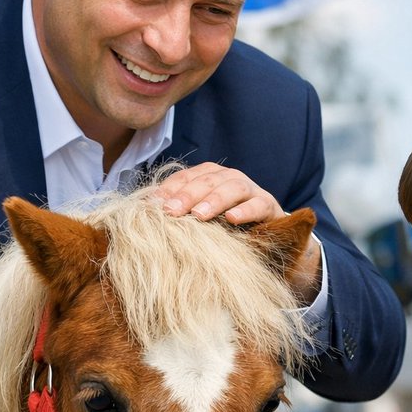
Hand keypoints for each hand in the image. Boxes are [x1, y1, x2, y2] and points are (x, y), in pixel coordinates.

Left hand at [155, 162, 284, 224]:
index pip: (186, 177)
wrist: (265, 235)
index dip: (169, 189)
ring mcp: (251, 190)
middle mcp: (229, 178)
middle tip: (171, 211)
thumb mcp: (199, 219)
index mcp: (209, 177)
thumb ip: (178, 212)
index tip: (153, 204)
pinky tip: (231, 219)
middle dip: (187, 195)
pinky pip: (257, 204)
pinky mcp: (268, 206)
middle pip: (207, 180)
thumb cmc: (224, 228)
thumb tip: (143, 210)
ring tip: (199, 216)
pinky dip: (244, 210)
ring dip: (214, 200)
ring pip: (233, 188)